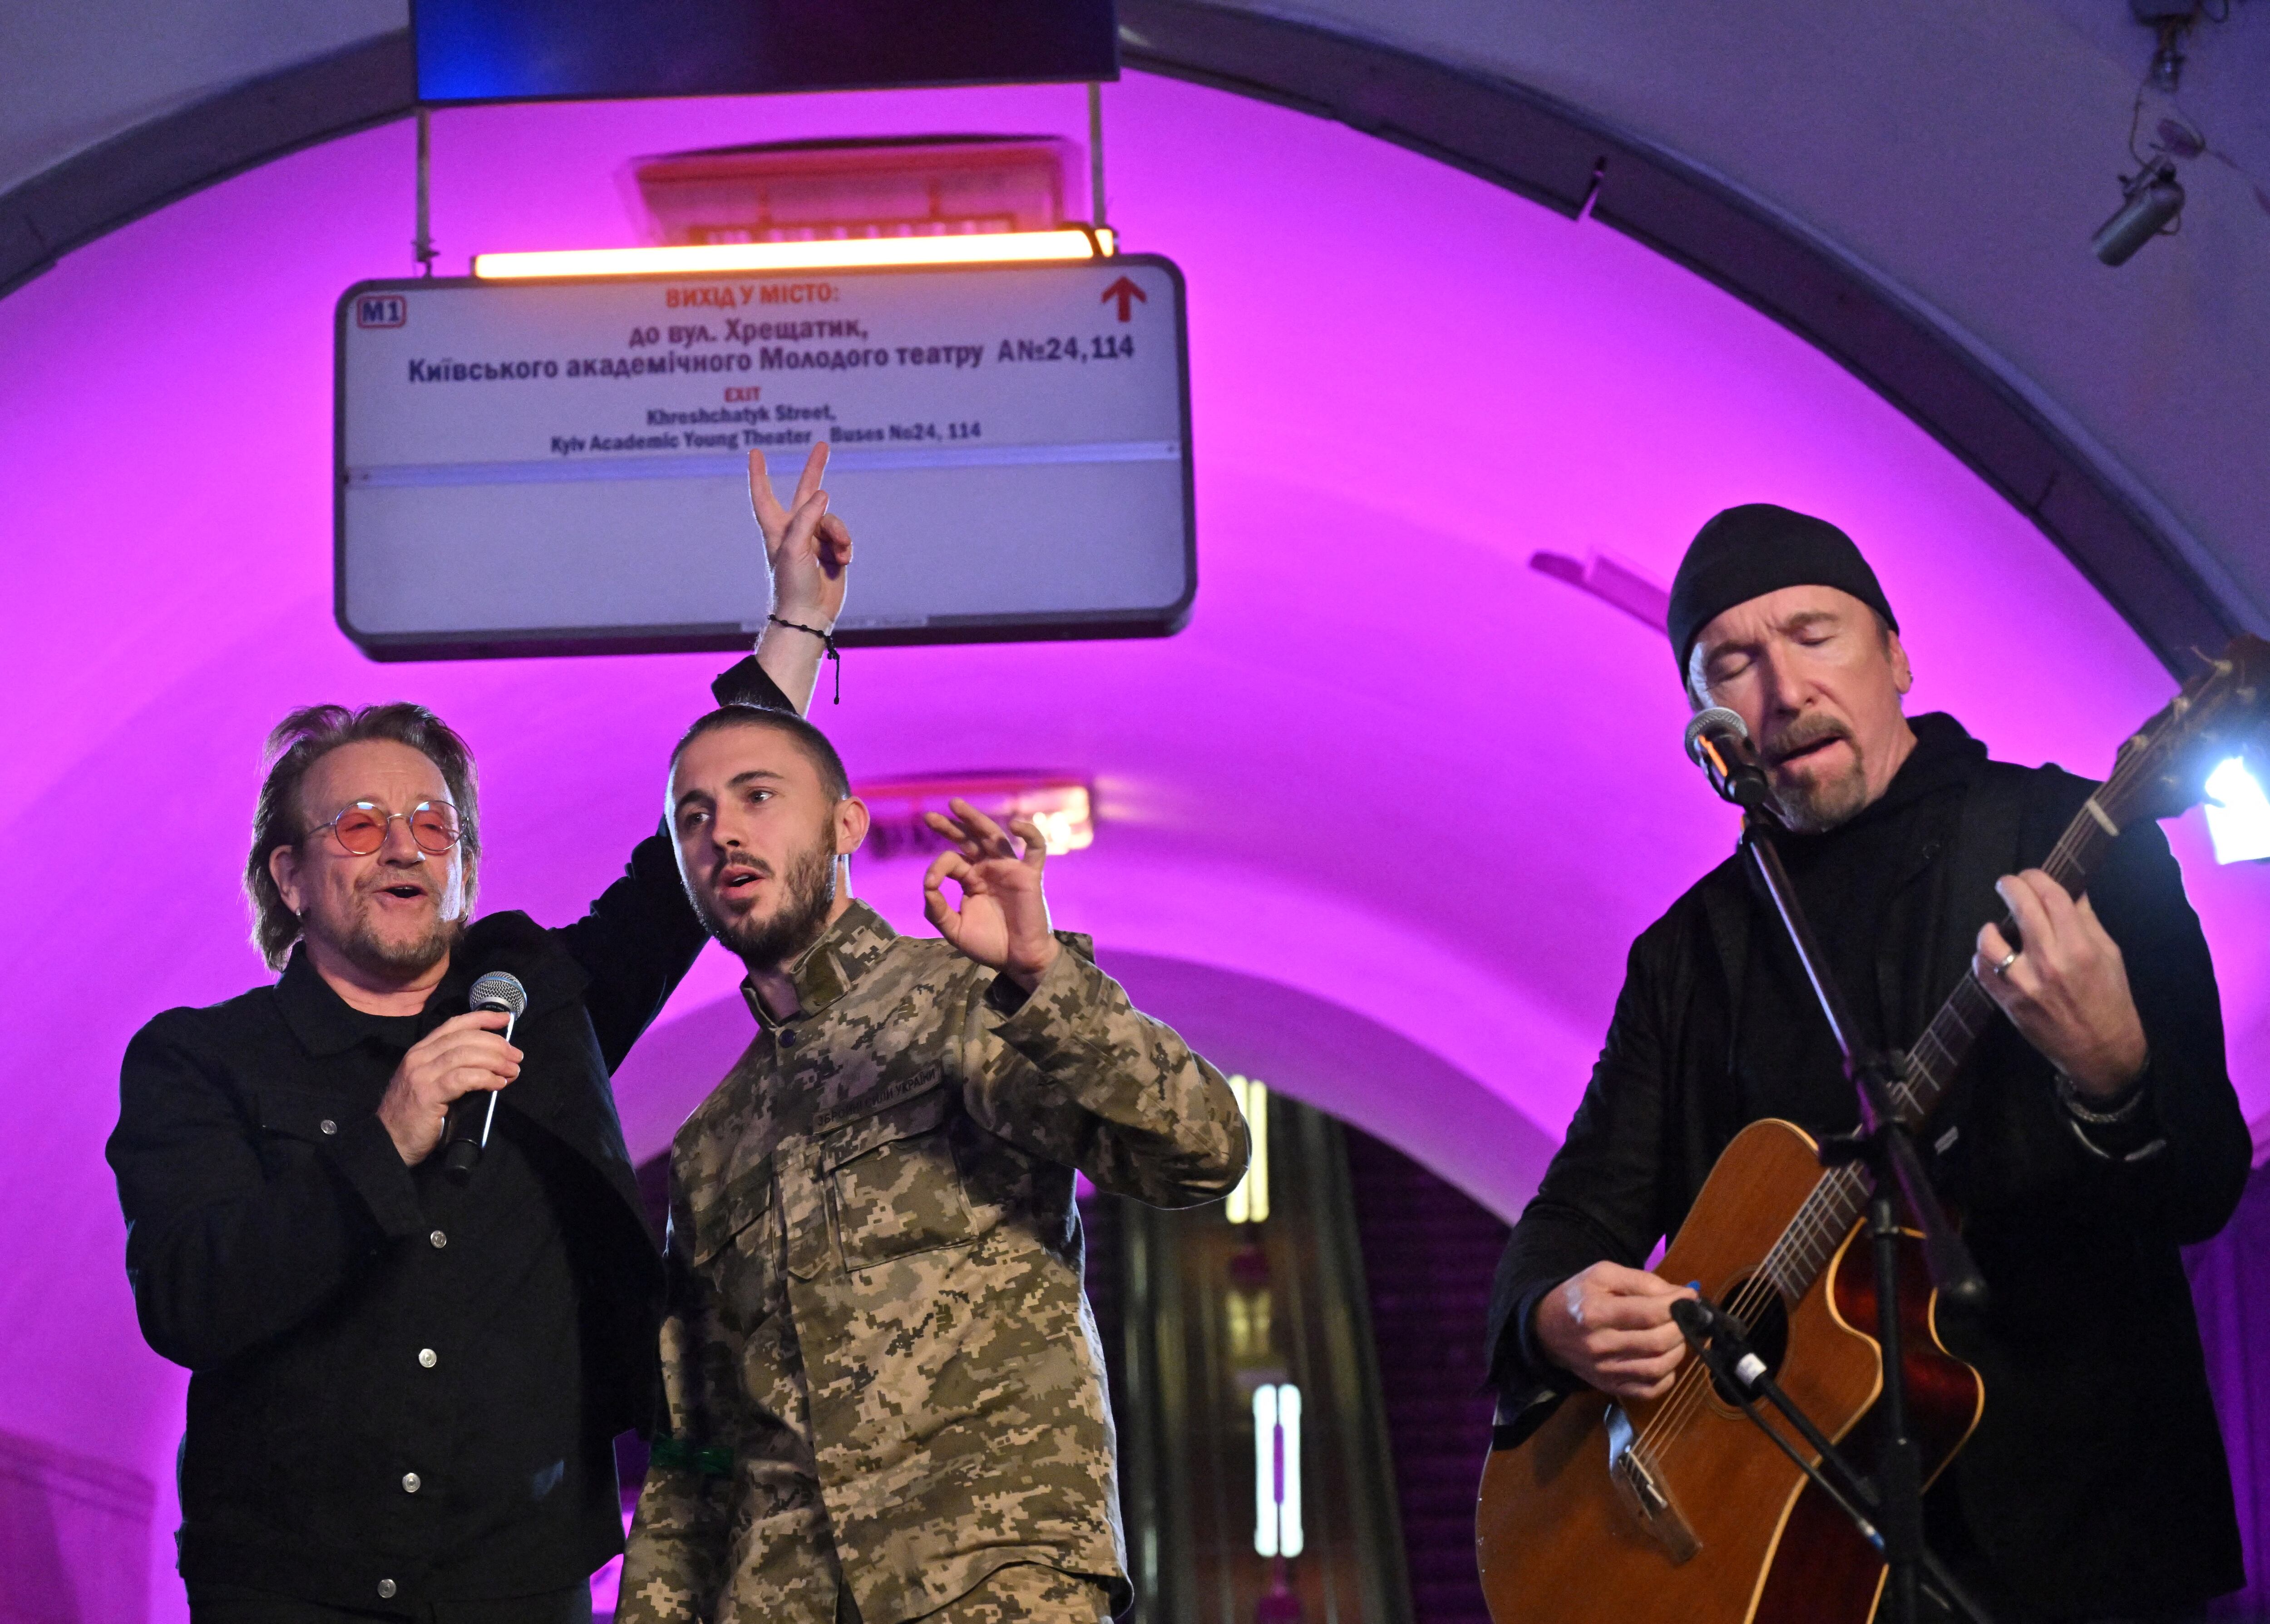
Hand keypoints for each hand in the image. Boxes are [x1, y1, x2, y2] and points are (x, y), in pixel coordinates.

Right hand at [375, 1010, 520, 1164]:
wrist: (389, 1141)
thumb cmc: (415, 1114)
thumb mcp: (432, 1082)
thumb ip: (452, 1067)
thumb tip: (492, 1060)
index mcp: (420, 1051)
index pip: (454, 1025)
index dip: (482, 1018)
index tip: (506, 1019)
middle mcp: (419, 1057)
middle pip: (465, 1038)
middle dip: (496, 1044)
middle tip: (516, 1056)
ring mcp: (421, 1075)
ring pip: (465, 1055)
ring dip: (495, 1060)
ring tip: (512, 1070)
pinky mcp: (427, 1095)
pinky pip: (462, 1078)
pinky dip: (485, 1078)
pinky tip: (498, 1084)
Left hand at [751, 444, 851, 628]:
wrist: (809, 615)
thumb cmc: (793, 584)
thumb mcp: (794, 547)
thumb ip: (807, 517)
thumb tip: (823, 493)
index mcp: (777, 528)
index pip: (764, 496)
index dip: (759, 474)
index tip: (755, 452)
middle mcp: (795, 531)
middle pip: (806, 493)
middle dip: (815, 469)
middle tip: (823, 445)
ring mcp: (815, 541)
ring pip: (832, 520)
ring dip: (838, 534)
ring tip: (839, 553)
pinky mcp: (832, 552)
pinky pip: (843, 538)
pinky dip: (845, 548)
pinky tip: (842, 562)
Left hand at [921, 799, 1060, 989]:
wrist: (1018, 960)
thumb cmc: (988, 944)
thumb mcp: (954, 929)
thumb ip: (937, 909)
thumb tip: (927, 884)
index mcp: (971, 880)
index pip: (951, 861)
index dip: (937, 867)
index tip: (931, 883)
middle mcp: (989, 870)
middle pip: (969, 840)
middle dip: (949, 826)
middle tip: (928, 816)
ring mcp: (1009, 870)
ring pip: (993, 836)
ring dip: (975, 819)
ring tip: (955, 805)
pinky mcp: (1029, 875)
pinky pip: (1035, 848)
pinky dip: (1029, 833)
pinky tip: (1015, 824)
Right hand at [1532, 1262, 1694, 1401]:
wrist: (1547, 1329)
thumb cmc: (1579, 1296)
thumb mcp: (1603, 1275)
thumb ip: (1643, 1281)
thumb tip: (1683, 1295)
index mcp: (1595, 1312)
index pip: (1649, 1313)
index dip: (1677, 1305)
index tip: (1690, 1297)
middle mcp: (1599, 1345)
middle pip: (1657, 1342)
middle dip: (1681, 1328)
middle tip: (1684, 1317)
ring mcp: (1605, 1371)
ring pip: (1658, 1368)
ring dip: (1679, 1350)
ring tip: (1677, 1336)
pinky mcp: (1610, 1387)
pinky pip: (1650, 1390)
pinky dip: (1668, 1376)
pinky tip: (1664, 1359)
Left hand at [1973, 870, 2146, 1097]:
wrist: (2101, 1050)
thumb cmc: (2110, 999)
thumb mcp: (2110, 954)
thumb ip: (2086, 920)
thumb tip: (2070, 888)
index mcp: (2080, 947)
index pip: (2052, 896)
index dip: (2037, 877)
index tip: (2031, 875)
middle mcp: (2050, 961)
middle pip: (2021, 906)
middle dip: (2010, 886)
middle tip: (2008, 884)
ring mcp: (2024, 983)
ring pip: (1990, 939)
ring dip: (1990, 927)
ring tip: (1997, 926)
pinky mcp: (2007, 1001)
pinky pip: (1981, 969)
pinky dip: (1982, 956)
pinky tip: (1993, 953)